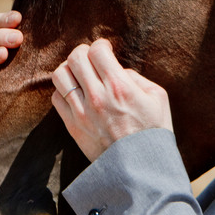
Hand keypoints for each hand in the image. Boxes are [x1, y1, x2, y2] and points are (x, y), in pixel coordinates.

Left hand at [51, 39, 172, 161]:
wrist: (140, 168)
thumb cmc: (153, 131)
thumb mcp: (158, 98)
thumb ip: (137, 78)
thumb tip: (118, 70)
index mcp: (120, 87)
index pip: (97, 51)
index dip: (101, 45)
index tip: (106, 50)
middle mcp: (97, 97)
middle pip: (75, 58)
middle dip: (83, 52)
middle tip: (91, 59)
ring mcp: (81, 112)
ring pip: (60, 75)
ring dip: (69, 70)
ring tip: (80, 75)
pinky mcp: (72, 126)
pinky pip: (56, 98)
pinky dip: (64, 91)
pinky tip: (76, 94)